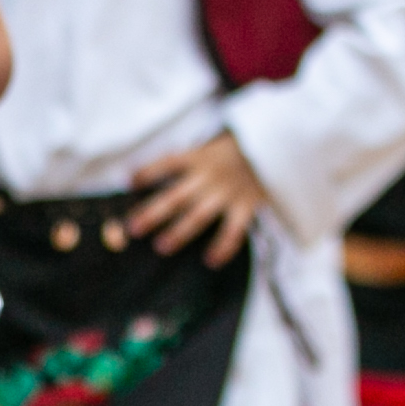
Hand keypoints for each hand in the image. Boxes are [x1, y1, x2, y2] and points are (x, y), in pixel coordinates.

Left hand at [120, 131, 266, 263]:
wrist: (275, 144)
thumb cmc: (235, 149)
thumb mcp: (210, 146)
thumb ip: (187, 160)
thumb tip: (146, 174)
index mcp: (198, 158)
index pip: (167, 163)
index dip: (148, 171)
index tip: (129, 182)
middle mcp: (209, 176)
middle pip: (176, 196)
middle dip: (153, 213)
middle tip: (133, 228)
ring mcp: (227, 192)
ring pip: (199, 215)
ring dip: (180, 232)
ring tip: (161, 246)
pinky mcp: (246, 205)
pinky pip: (234, 229)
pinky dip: (224, 246)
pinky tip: (211, 260)